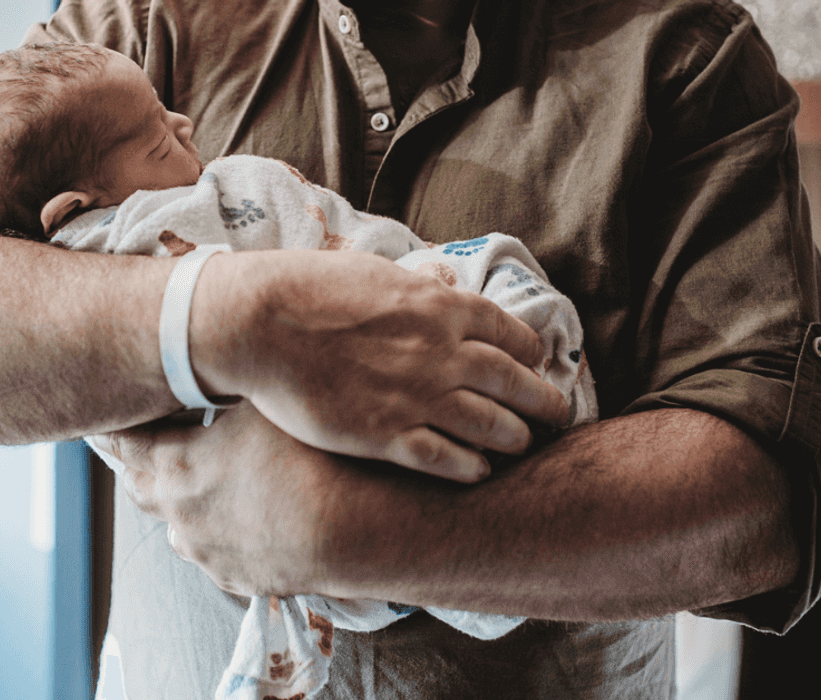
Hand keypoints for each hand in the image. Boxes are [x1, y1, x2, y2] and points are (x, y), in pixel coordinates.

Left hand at [99, 401, 343, 597]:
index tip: (100, 419)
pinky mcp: (240, 578)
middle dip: (137, 467)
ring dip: (180, 505)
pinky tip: (245, 518)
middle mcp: (181, 515)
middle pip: (140, 489)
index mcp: (176, 465)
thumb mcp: (264, 401)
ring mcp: (208, 553)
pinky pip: (216, 553)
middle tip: (135, 450)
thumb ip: (230, 386)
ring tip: (197, 485)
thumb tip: (219, 360)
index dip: (112, 428)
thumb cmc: (309, 455)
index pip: (125, 444)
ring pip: (177, 527)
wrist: (352, 531)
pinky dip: (220, 533)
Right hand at [191, 250, 569, 481]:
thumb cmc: (312, 290)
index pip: (511, 334)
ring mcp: (415, 396)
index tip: (536, 365)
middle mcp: (440, 353)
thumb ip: (419, 287)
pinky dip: (470, 466)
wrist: (262, 322)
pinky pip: (443, 458)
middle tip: (559, 414)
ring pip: (489, 425)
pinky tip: (479, 471)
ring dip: (515, 437)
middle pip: (513, 382)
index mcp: (440, 309)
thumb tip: (443, 286)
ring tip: (524, 445)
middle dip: (543, 401)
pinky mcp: (384, 434)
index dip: (531, 354)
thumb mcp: (377, 272)